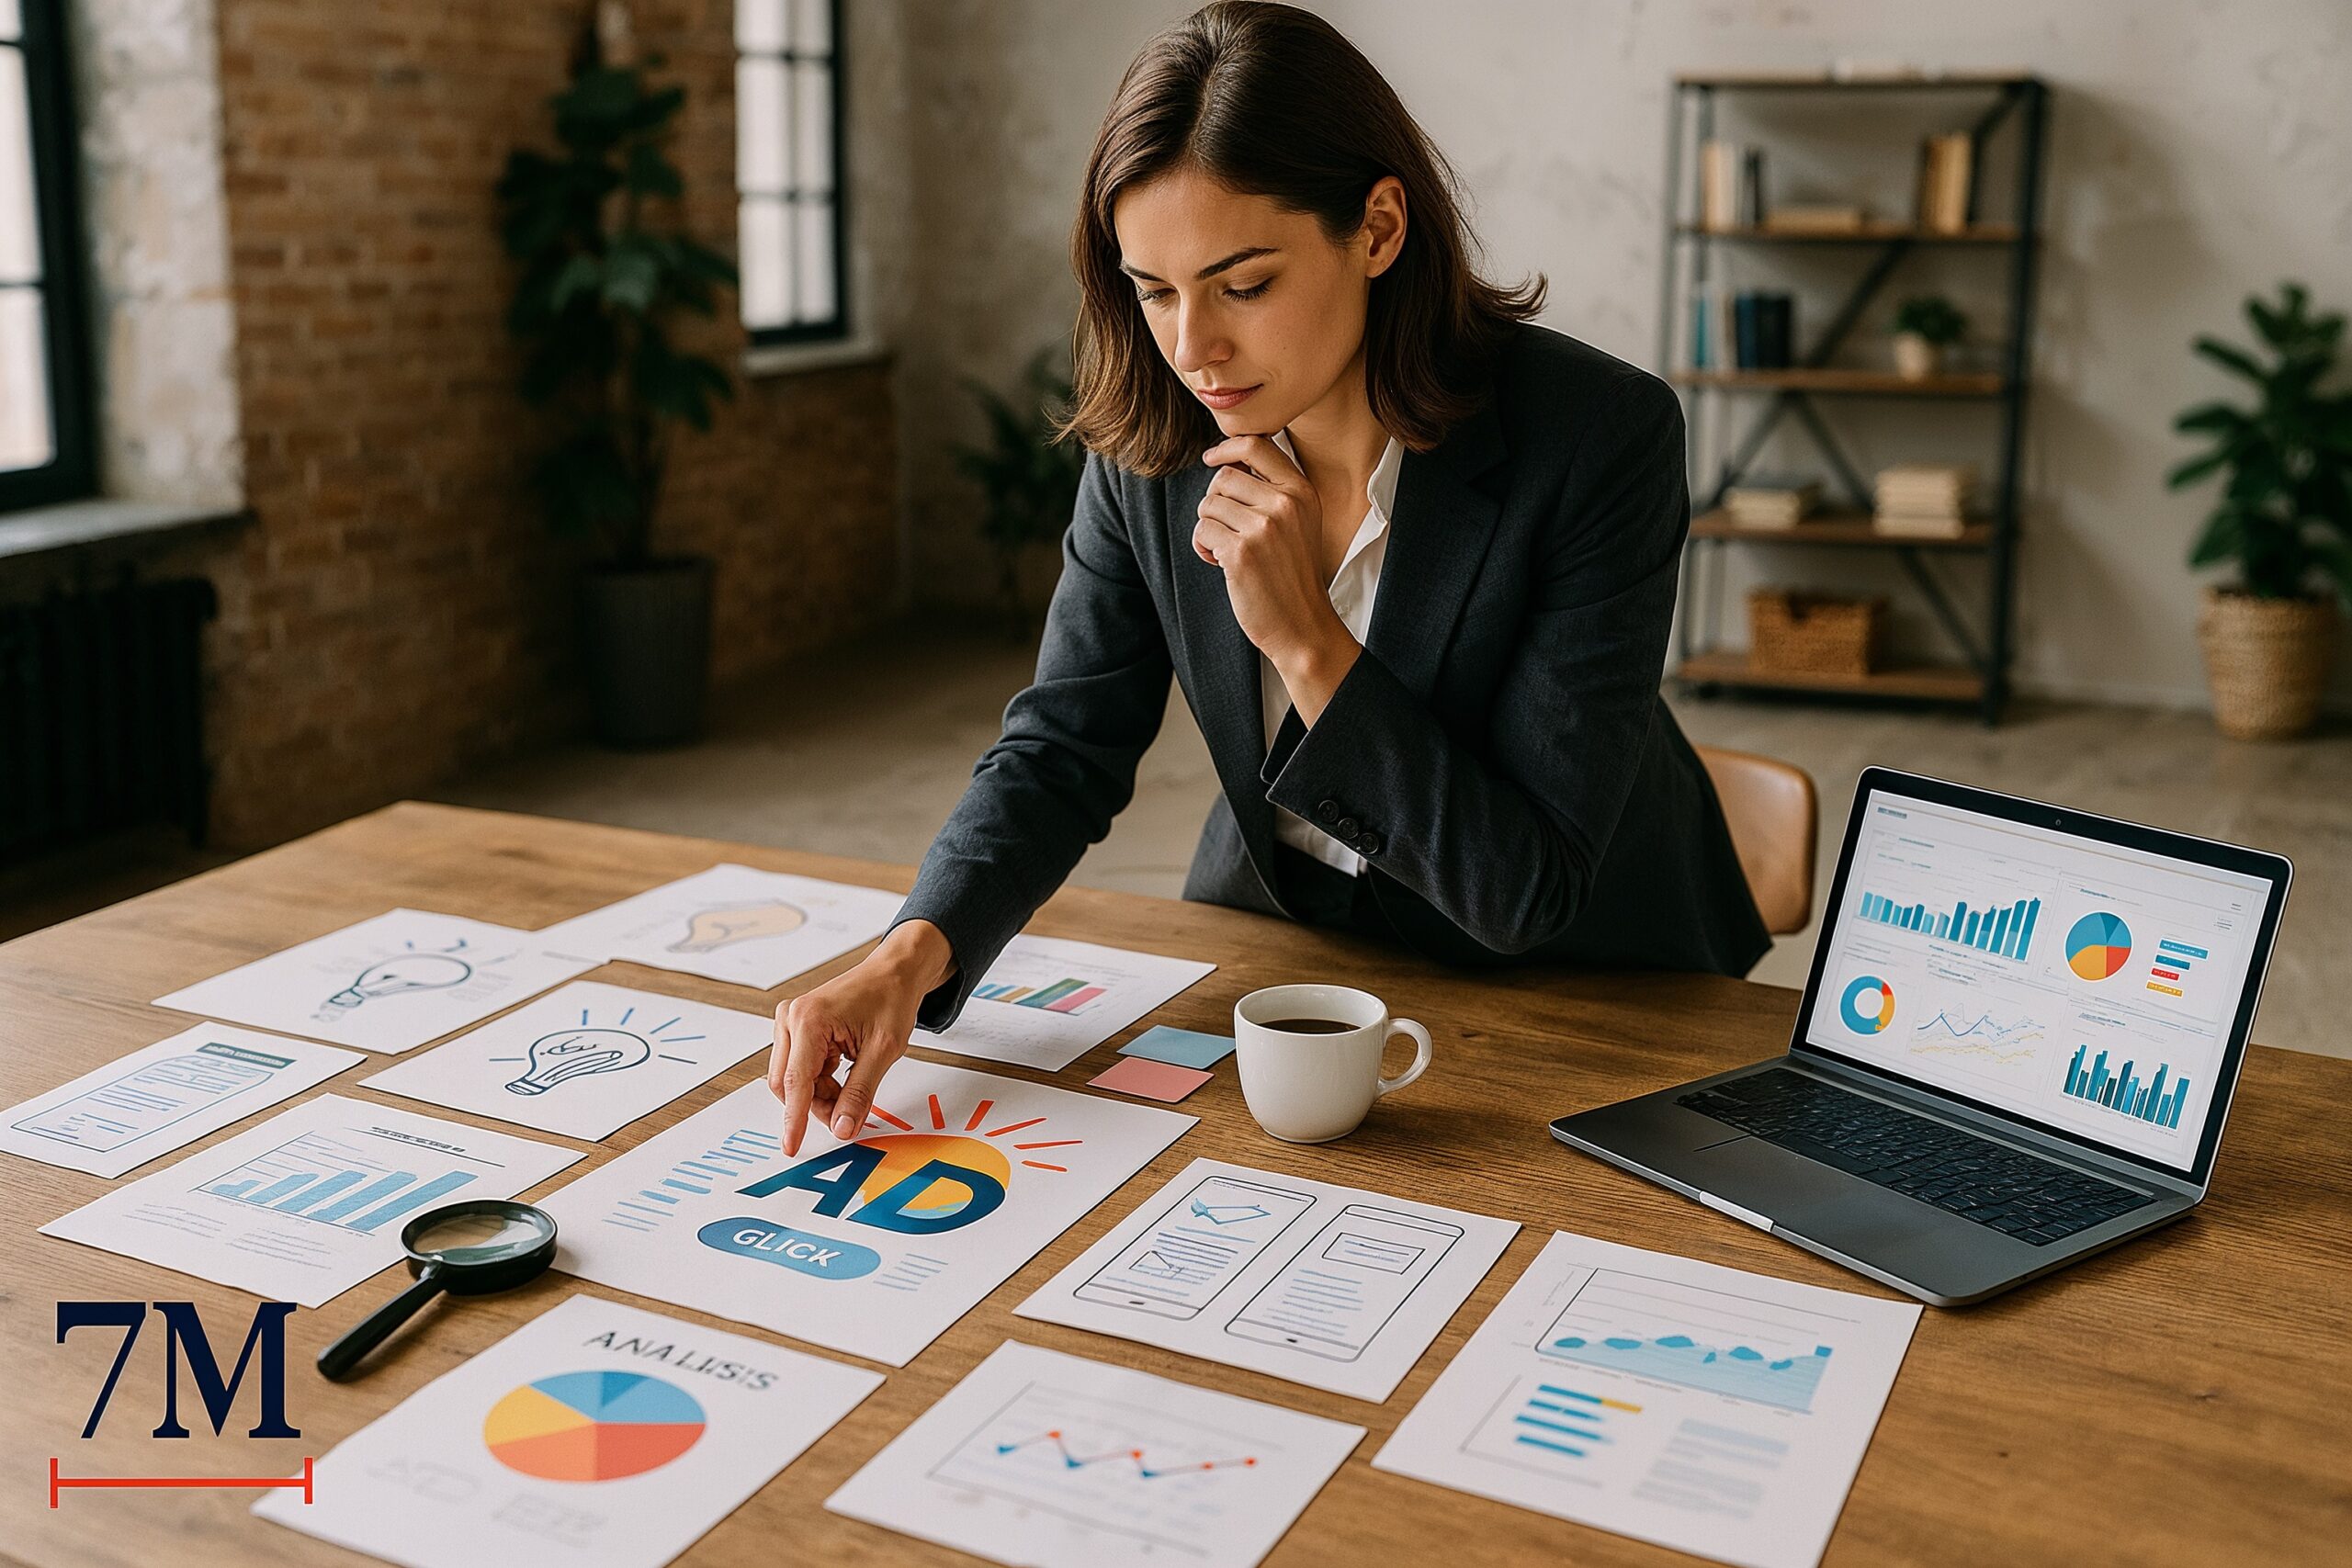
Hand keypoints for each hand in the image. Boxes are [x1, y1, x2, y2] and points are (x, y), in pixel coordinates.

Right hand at [767, 920, 953, 1153]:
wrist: (895, 972)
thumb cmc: (891, 999)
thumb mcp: (883, 1051)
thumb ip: (860, 1093)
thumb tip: (843, 1128)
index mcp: (809, 1020)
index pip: (795, 1083)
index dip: (794, 1120)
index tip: (791, 1146)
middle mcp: (791, 1018)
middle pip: (790, 1084)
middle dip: (816, 1105)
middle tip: (849, 1114)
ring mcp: (790, 1022)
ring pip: (794, 1080)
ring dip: (820, 1094)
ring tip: (853, 1086)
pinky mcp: (796, 1028)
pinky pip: (800, 1069)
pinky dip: (820, 1082)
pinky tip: (844, 1075)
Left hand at [1192, 436, 1360, 712]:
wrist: (1303, 625)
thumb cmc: (1293, 574)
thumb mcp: (1300, 522)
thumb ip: (1274, 489)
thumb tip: (1226, 460)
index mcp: (1301, 491)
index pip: (1256, 446)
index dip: (1227, 447)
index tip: (1212, 458)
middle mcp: (1285, 504)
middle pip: (1224, 477)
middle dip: (1215, 500)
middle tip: (1225, 527)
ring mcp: (1263, 528)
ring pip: (1209, 504)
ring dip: (1208, 526)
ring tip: (1223, 548)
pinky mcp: (1241, 553)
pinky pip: (1202, 531)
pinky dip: (1202, 546)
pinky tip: (1217, 562)